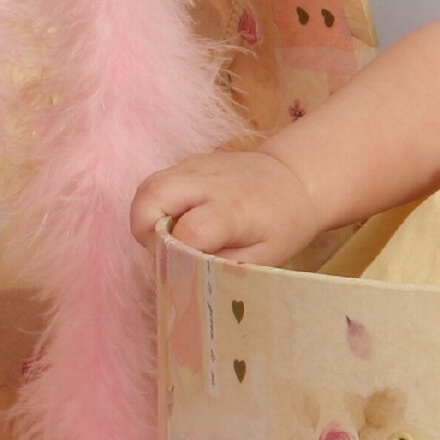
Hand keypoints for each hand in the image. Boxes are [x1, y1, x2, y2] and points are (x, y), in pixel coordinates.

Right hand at [127, 147, 322, 265]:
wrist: (294, 179)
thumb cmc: (281, 225)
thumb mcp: (263, 257)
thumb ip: (221, 267)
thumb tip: (183, 276)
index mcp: (234, 209)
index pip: (189, 231)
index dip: (177, 255)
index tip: (185, 266)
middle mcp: (210, 181)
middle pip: (152, 197)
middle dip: (145, 231)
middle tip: (165, 249)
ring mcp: (196, 166)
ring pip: (147, 188)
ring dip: (146, 218)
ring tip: (171, 236)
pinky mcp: (188, 163)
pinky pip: (156, 184)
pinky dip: (156, 207)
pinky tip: (179, 220)